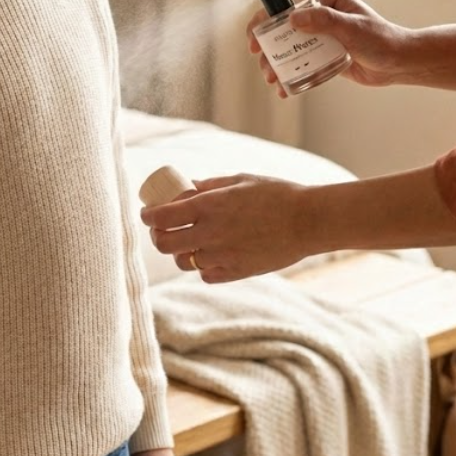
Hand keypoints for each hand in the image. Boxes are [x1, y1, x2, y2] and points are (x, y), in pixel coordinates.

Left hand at [141, 173, 313, 282]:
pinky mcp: (236, 272)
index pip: (161, 216)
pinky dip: (203, 267)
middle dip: (157, 237)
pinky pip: (206, 274)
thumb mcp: (241, 180)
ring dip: (181, 252)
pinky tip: (209, 256)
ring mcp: (222, 255)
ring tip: (187, 243)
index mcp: (209, 205)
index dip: (148, 217)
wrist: (308, 221)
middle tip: (161, 231)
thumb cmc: (277, 194)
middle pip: (164, 244)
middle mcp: (210, 232)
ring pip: (184, 262)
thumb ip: (211, 186)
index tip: (147, 214)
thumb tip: (189, 186)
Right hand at [249, 0, 411, 93]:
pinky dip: (286, 73)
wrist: (397, 64)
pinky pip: (296, 60)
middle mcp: (319, 10)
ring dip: (271, 56)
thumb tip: (292, 19)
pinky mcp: (319, 52)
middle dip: (262, 27)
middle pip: (280, 10)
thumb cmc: (381, 39)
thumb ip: (325, 21)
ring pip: (284, 38)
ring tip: (269, 74)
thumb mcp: (353, 29)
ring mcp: (317, 32)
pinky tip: (283, 87)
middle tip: (255, 46)